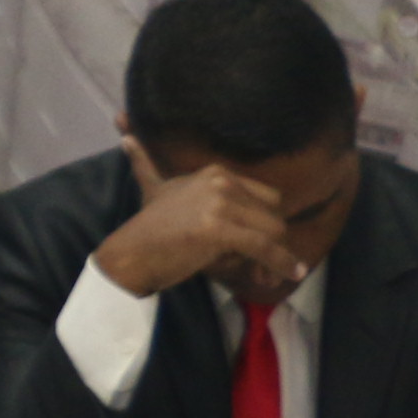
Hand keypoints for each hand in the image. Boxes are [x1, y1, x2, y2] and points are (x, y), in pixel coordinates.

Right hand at [95, 133, 309, 299]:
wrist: (129, 254)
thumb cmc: (146, 229)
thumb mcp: (152, 188)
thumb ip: (144, 163)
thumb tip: (126, 138)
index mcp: (215, 172)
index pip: (267, 197)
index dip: (267, 224)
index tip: (264, 248)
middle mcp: (221, 182)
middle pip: (273, 214)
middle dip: (274, 244)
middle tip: (265, 270)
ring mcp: (220, 204)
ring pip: (273, 231)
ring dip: (275, 258)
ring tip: (264, 278)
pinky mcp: (220, 230)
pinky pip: (263, 247)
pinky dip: (281, 263)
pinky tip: (291, 274)